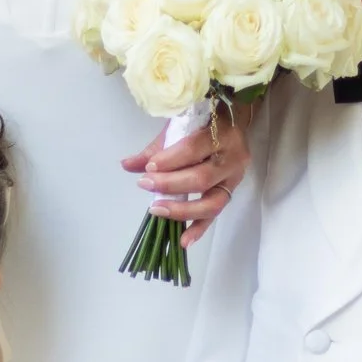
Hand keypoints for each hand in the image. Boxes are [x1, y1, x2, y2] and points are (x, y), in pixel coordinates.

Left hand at [120, 106, 250, 247]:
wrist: (232, 122)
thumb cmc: (203, 121)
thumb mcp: (180, 127)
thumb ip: (156, 148)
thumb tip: (127, 165)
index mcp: (222, 133)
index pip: (194, 149)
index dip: (170, 160)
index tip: (149, 168)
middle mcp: (233, 158)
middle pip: (202, 178)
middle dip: (170, 185)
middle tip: (146, 184)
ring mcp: (234, 179)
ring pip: (212, 202)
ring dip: (182, 210)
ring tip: (157, 210)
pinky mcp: (230, 193)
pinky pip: (215, 214)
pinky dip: (199, 228)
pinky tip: (183, 241)